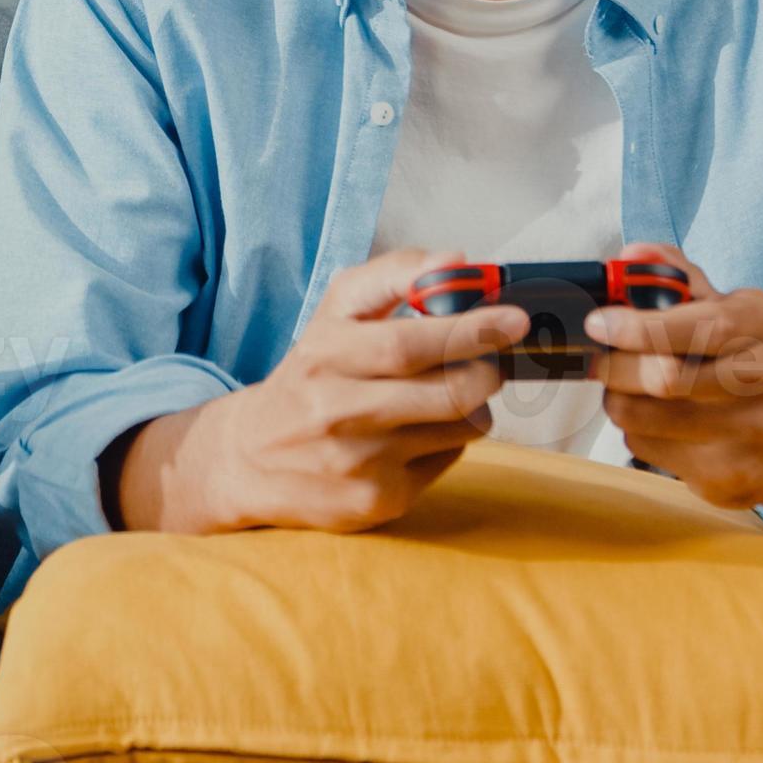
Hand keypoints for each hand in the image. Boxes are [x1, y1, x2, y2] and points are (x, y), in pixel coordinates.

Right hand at [140, 249, 527, 534]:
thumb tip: (459, 260)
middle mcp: (337, 411)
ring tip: (444, 395)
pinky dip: (447, 441)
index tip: (512, 320)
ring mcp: (358, 463)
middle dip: (487, 371)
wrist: (250, 458)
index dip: (469, 330)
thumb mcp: (335, 314)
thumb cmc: (310, 374)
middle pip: (449, 392)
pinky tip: (416, 434)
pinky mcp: (376, 502)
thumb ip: (394, 276)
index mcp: (326, 354)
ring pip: (461, 428)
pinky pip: (447, 461)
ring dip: (472, 405)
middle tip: (490, 359)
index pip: (408, 344)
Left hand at [584, 243, 762, 515]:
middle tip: (598, 359)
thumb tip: (629, 255)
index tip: (598, 323)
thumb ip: (674, 275)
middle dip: (615, 367)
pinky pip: (645, 448)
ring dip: (618, 399)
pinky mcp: (723, 476)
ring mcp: (748, 434)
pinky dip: (636, 431)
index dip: (640, 326)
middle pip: (666, 379)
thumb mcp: (725, 307)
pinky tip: (657, 421)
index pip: (704, 327)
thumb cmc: (745, 362)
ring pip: (642, 417)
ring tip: (626, 387)